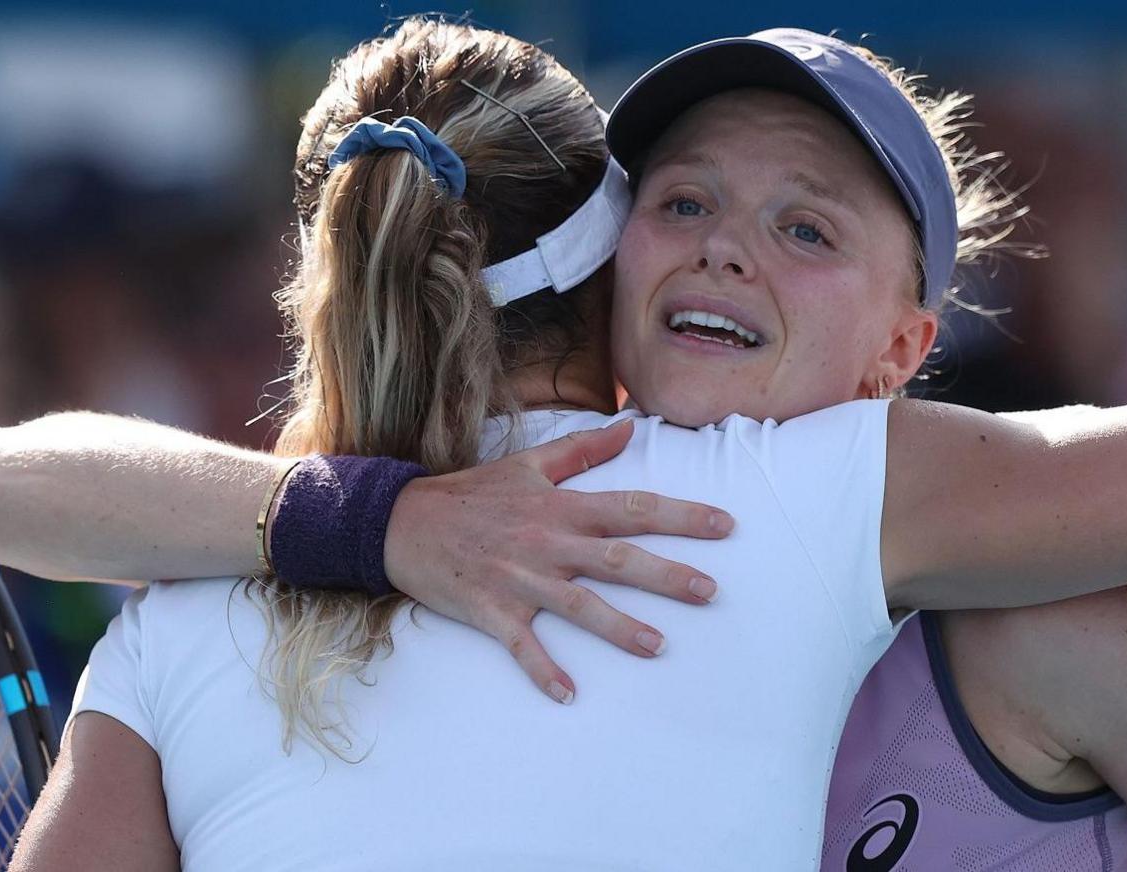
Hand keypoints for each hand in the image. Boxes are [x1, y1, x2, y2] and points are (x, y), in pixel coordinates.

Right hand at [382, 419, 732, 703]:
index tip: (725, 525)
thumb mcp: (527, 465)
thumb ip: (582, 450)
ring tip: (657, 647)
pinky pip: (522, 645)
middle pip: (618, 559)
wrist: (401, 522)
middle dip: (667, 576)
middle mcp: (548, 543)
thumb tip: (629, 427)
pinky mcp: (492, 610)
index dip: (681, 516)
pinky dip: (543, 670)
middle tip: (711, 593)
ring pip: (578, 605)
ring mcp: (521, 579)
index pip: (633, 508)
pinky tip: (568, 694)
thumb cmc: (469, 494)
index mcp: (561, 508)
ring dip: (618, 627)